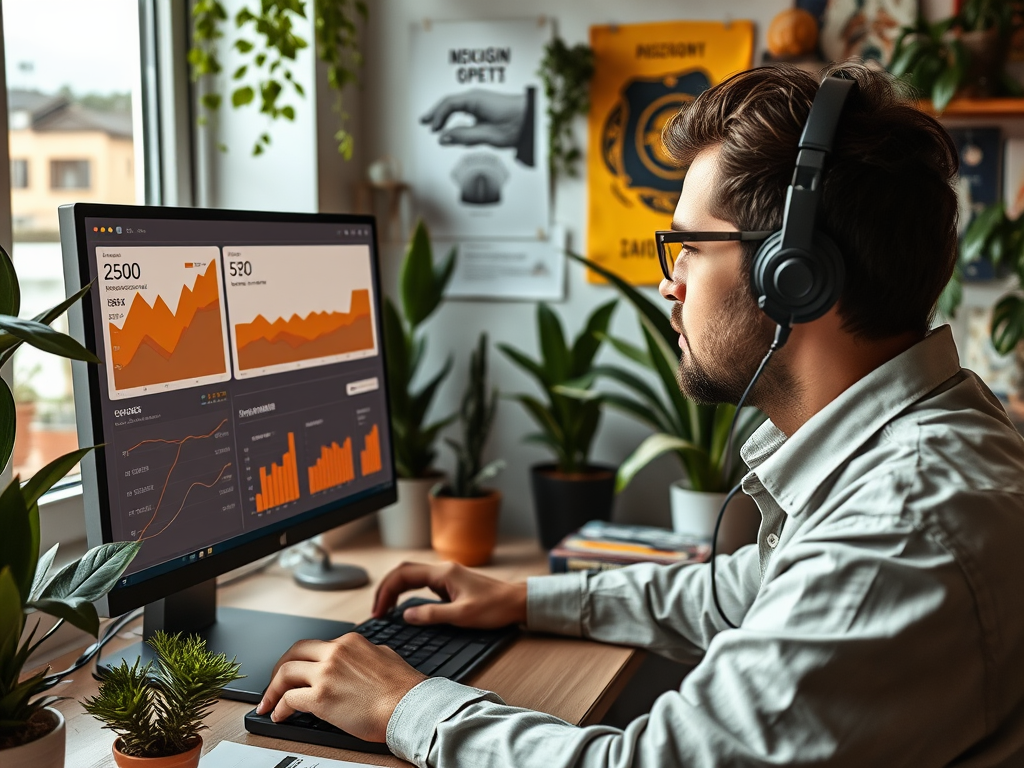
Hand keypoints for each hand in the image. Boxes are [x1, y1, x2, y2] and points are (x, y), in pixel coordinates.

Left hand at [255, 633, 426, 742]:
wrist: (410, 706)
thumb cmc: (403, 688)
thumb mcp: (384, 656)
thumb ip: (365, 655)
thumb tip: (358, 661)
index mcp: (350, 642)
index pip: (317, 647)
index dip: (303, 661)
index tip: (299, 672)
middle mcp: (335, 653)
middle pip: (294, 653)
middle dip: (280, 668)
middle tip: (275, 682)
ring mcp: (326, 674)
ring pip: (285, 673)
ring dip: (273, 688)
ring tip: (269, 702)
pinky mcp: (320, 698)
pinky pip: (289, 699)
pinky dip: (279, 707)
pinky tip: (279, 715)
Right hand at [373, 561, 527, 627]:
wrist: (516, 603)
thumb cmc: (494, 608)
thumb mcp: (461, 616)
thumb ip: (432, 615)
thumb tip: (405, 616)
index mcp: (443, 573)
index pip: (403, 575)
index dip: (386, 592)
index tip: (379, 612)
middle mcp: (442, 570)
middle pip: (403, 572)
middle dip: (386, 590)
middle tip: (377, 612)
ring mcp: (446, 576)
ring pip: (411, 576)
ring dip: (395, 590)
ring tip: (384, 610)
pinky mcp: (450, 584)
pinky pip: (421, 584)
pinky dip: (407, 593)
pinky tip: (404, 607)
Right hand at [420, 89, 527, 147]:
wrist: (534, 117)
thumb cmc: (516, 125)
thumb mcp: (488, 135)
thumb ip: (464, 136)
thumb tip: (443, 138)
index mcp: (475, 100)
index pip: (449, 105)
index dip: (438, 117)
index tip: (432, 130)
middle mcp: (476, 97)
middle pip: (449, 103)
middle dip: (436, 114)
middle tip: (423, 123)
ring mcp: (481, 101)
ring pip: (456, 107)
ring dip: (445, 116)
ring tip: (434, 126)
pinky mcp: (485, 107)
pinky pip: (465, 110)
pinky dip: (455, 118)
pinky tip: (452, 127)